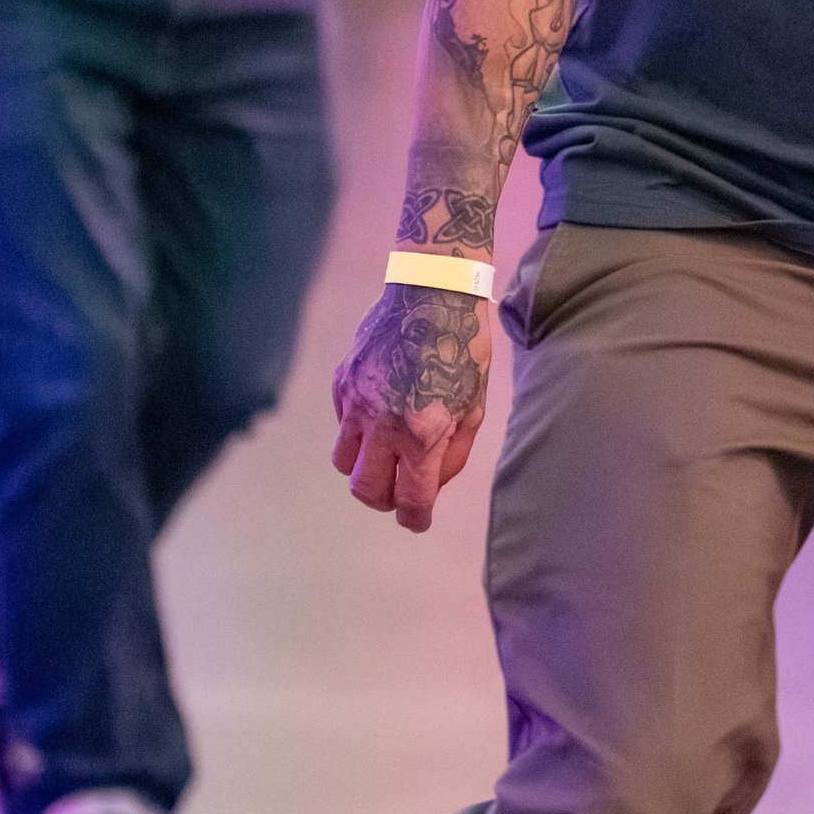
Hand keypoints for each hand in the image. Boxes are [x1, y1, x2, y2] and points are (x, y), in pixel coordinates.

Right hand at [332, 284, 492, 532]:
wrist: (430, 293)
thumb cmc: (462, 350)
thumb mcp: (473, 407)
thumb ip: (452, 455)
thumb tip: (430, 487)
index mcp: (422, 433)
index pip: (410, 499)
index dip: (415, 519)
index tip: (418, 520)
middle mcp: (383, 423)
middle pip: (367, 491)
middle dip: (385, 500)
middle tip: (400, 492)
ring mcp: (356, 403)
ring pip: (344, 463)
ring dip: (365, 469)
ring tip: (385, 457)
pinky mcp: (341, 384)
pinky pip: (340, 426)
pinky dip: (358, 432)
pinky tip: (381, 414)